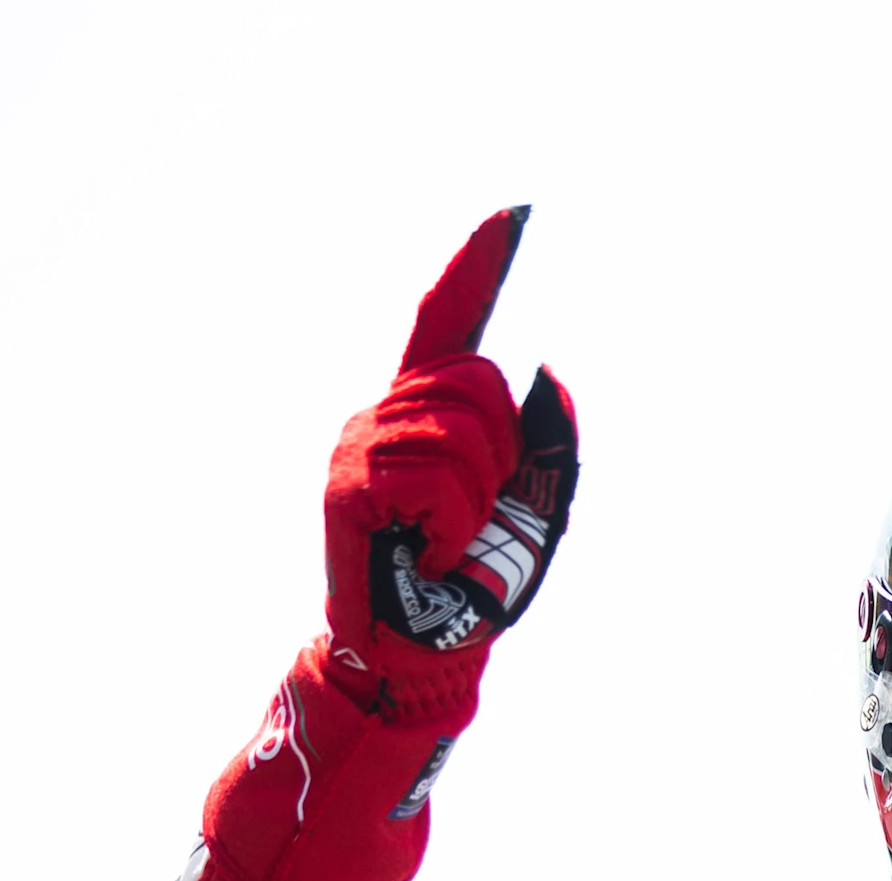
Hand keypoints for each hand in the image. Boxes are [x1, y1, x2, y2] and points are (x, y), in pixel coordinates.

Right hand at [320, 208, 579, 717]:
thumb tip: (544, 375)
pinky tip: (427, 554)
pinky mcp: (347, 487)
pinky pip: (436, 481)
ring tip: (448, 539)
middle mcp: (383, 415)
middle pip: (474, 384)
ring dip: (476, 500)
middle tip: (474, 513)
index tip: (511, 216)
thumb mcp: (524, 506)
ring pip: (460, 435)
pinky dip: (451, 526)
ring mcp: (360, 446)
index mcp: (422, 413)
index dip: (476, 270)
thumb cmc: (470, 582)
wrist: (418, 653)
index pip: (445, 324)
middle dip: (500, 451)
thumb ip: (537, 443)